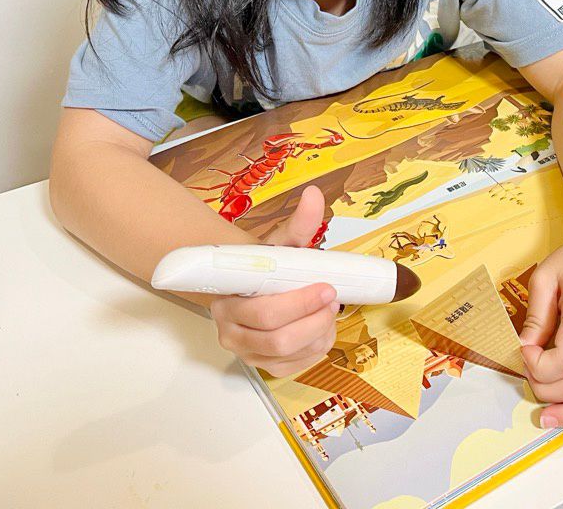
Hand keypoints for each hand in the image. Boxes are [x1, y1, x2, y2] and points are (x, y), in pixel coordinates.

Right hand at [209, 185, 338, 377]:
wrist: (249, 281)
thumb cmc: (265, 264)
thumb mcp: (281, 242)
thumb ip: (299, 223)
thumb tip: (314, 196)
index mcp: (229, 299)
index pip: (265, 312)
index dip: (300, 304)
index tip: (326, 288)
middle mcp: (230, 330)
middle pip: (278, 338)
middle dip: (315, 319)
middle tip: (333, 299)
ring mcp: (246, 352)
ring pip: (288, 354)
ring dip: (318, 334)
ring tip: (329, 312)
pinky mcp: (262, 365)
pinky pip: (293, 367)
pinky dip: (314, 350)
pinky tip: (320, 329)